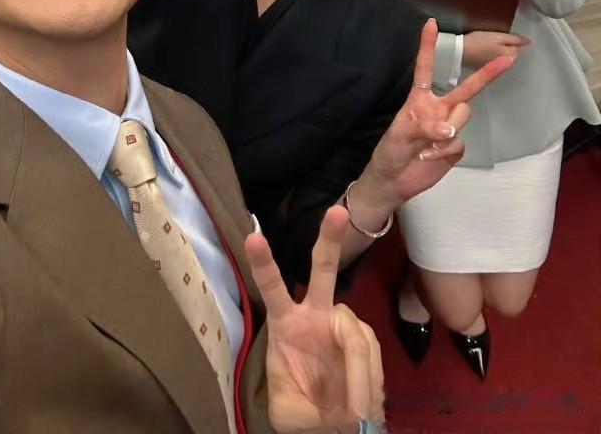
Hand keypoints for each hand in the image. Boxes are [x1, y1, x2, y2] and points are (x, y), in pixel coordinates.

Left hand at [251, 206, 383, 431]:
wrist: (328, 426)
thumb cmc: (300, 412)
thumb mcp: (290, 413)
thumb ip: (307, 406)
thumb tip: (346, 404)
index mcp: (285, 325)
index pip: (272, 288)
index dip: (264, 264)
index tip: (254, 236)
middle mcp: (314, 316)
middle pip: (322, 270)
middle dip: (329, 240)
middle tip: (337, 212)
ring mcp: (341, 327)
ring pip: (354, 332)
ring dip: (358, 372)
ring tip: (355, 410)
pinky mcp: (364, 343)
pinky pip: (371, 353)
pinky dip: (369, 380)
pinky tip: (365, 404)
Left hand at [353, 18, 513, 211]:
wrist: (395, 180)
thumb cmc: (391, 151)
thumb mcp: (399, 135)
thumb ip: (423, 128)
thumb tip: (448, 130)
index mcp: (420, 98)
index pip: (425, 68)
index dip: (428, 46)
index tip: (431, 23)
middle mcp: (438, 108)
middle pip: (467, 88)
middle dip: (488, 73)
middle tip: (509, 58)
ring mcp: (449, 127)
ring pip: (463, 116)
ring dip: (447, 130)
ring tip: (425, 145)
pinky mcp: (455, 147)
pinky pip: (460, 142)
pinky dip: (445, 150)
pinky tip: (429, 157)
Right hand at [463, 30, 530, 66]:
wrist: (459, 51)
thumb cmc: (477, 43)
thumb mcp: (498, 36)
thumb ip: (515, 39)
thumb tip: (527, 41)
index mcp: (510, 57)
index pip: (518, 46)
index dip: (509, 38)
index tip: (501, 35)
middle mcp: (504, 66)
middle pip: (510, 52)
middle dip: (504, 45)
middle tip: (493, 38)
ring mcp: (494, 68)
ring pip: (501, 55)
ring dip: (496, 49)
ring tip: (486, 42)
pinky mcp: (485, 67)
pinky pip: (492, 59)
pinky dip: (489, 53)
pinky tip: (481, 49)